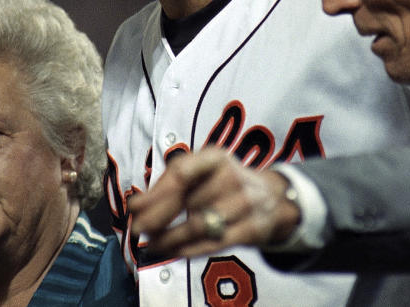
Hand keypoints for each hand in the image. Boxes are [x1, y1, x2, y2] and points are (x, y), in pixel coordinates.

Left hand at [128, 147, 299, 258]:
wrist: (274, 199)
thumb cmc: (225, 185)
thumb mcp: (203, 173)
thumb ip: (170, 185)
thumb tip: (135, 206)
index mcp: (216, 158)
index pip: (181, 172)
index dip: (155, 192)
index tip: (134, 208)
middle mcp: (232, 177)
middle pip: (187, 201)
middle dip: (157, 219)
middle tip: (138, 231)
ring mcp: (245, 203)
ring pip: (198, 225)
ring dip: (170, 238)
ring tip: (153, 244)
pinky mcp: (253, 228)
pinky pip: (215, 243)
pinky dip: (189, 249)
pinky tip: (174, 251)